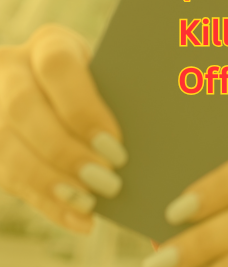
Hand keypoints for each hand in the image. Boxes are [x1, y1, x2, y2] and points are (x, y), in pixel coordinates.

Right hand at [0, 24, 127, 232]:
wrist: (58, 87)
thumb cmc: (106, 80)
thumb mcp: (113, 73)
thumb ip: (126, 92)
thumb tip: (171, 121)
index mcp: (49, 44)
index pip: (57, 67)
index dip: (83, 108)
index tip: (116, 143)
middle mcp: (11, 71)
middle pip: (24, 109)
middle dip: (66, 151)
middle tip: (108, 181)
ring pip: (8, 149)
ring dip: (52, 182)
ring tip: (92, 204)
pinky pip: (8, 179)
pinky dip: (47, 204)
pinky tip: (81, 221)